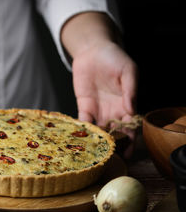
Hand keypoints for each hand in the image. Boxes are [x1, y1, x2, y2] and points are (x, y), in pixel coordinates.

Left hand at [72, 41, 137, 156]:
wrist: (93, 51)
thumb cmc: (115, 59)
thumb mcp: (128, 71)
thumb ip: (130, 90)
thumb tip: (132, 109)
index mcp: (127, 105)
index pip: (130, 128)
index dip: (130, 141)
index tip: (129, 154)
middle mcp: (113, 112)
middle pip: (114, 134)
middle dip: (114, 148)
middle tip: (109, 160)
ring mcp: (98, 110)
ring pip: (99, 131)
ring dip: (97, 143)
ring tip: (94, 156)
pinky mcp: (84, 106)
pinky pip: (83, 121)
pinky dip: (82, 131)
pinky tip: (80, 141)